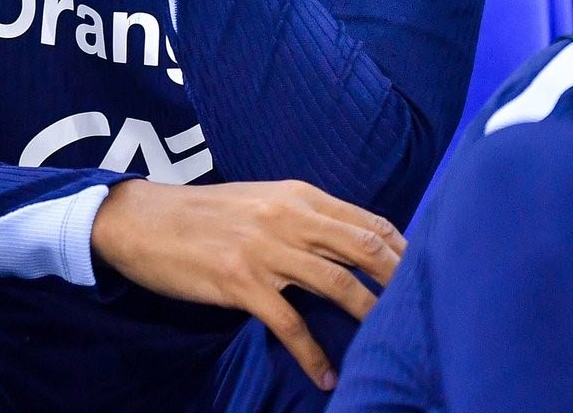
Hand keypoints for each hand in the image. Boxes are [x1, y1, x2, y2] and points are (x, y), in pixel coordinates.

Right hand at [90, 177, 405, 391]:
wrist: (145, 220)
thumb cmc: (204, 214)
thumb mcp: (260, 201)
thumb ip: (303, 217)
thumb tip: (348, 245)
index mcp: (295, 194)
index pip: (367, 221)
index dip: (403, 250)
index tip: (427, 276)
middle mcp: (287, 216)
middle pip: (362, 247)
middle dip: (401, 280)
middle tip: (428, 310)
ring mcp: (264, 248)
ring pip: (336, 285)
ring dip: (369, 318)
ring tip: (390, 346)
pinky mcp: (240, 281)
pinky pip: (290, 324)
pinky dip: (314, 356)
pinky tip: (327, 377)